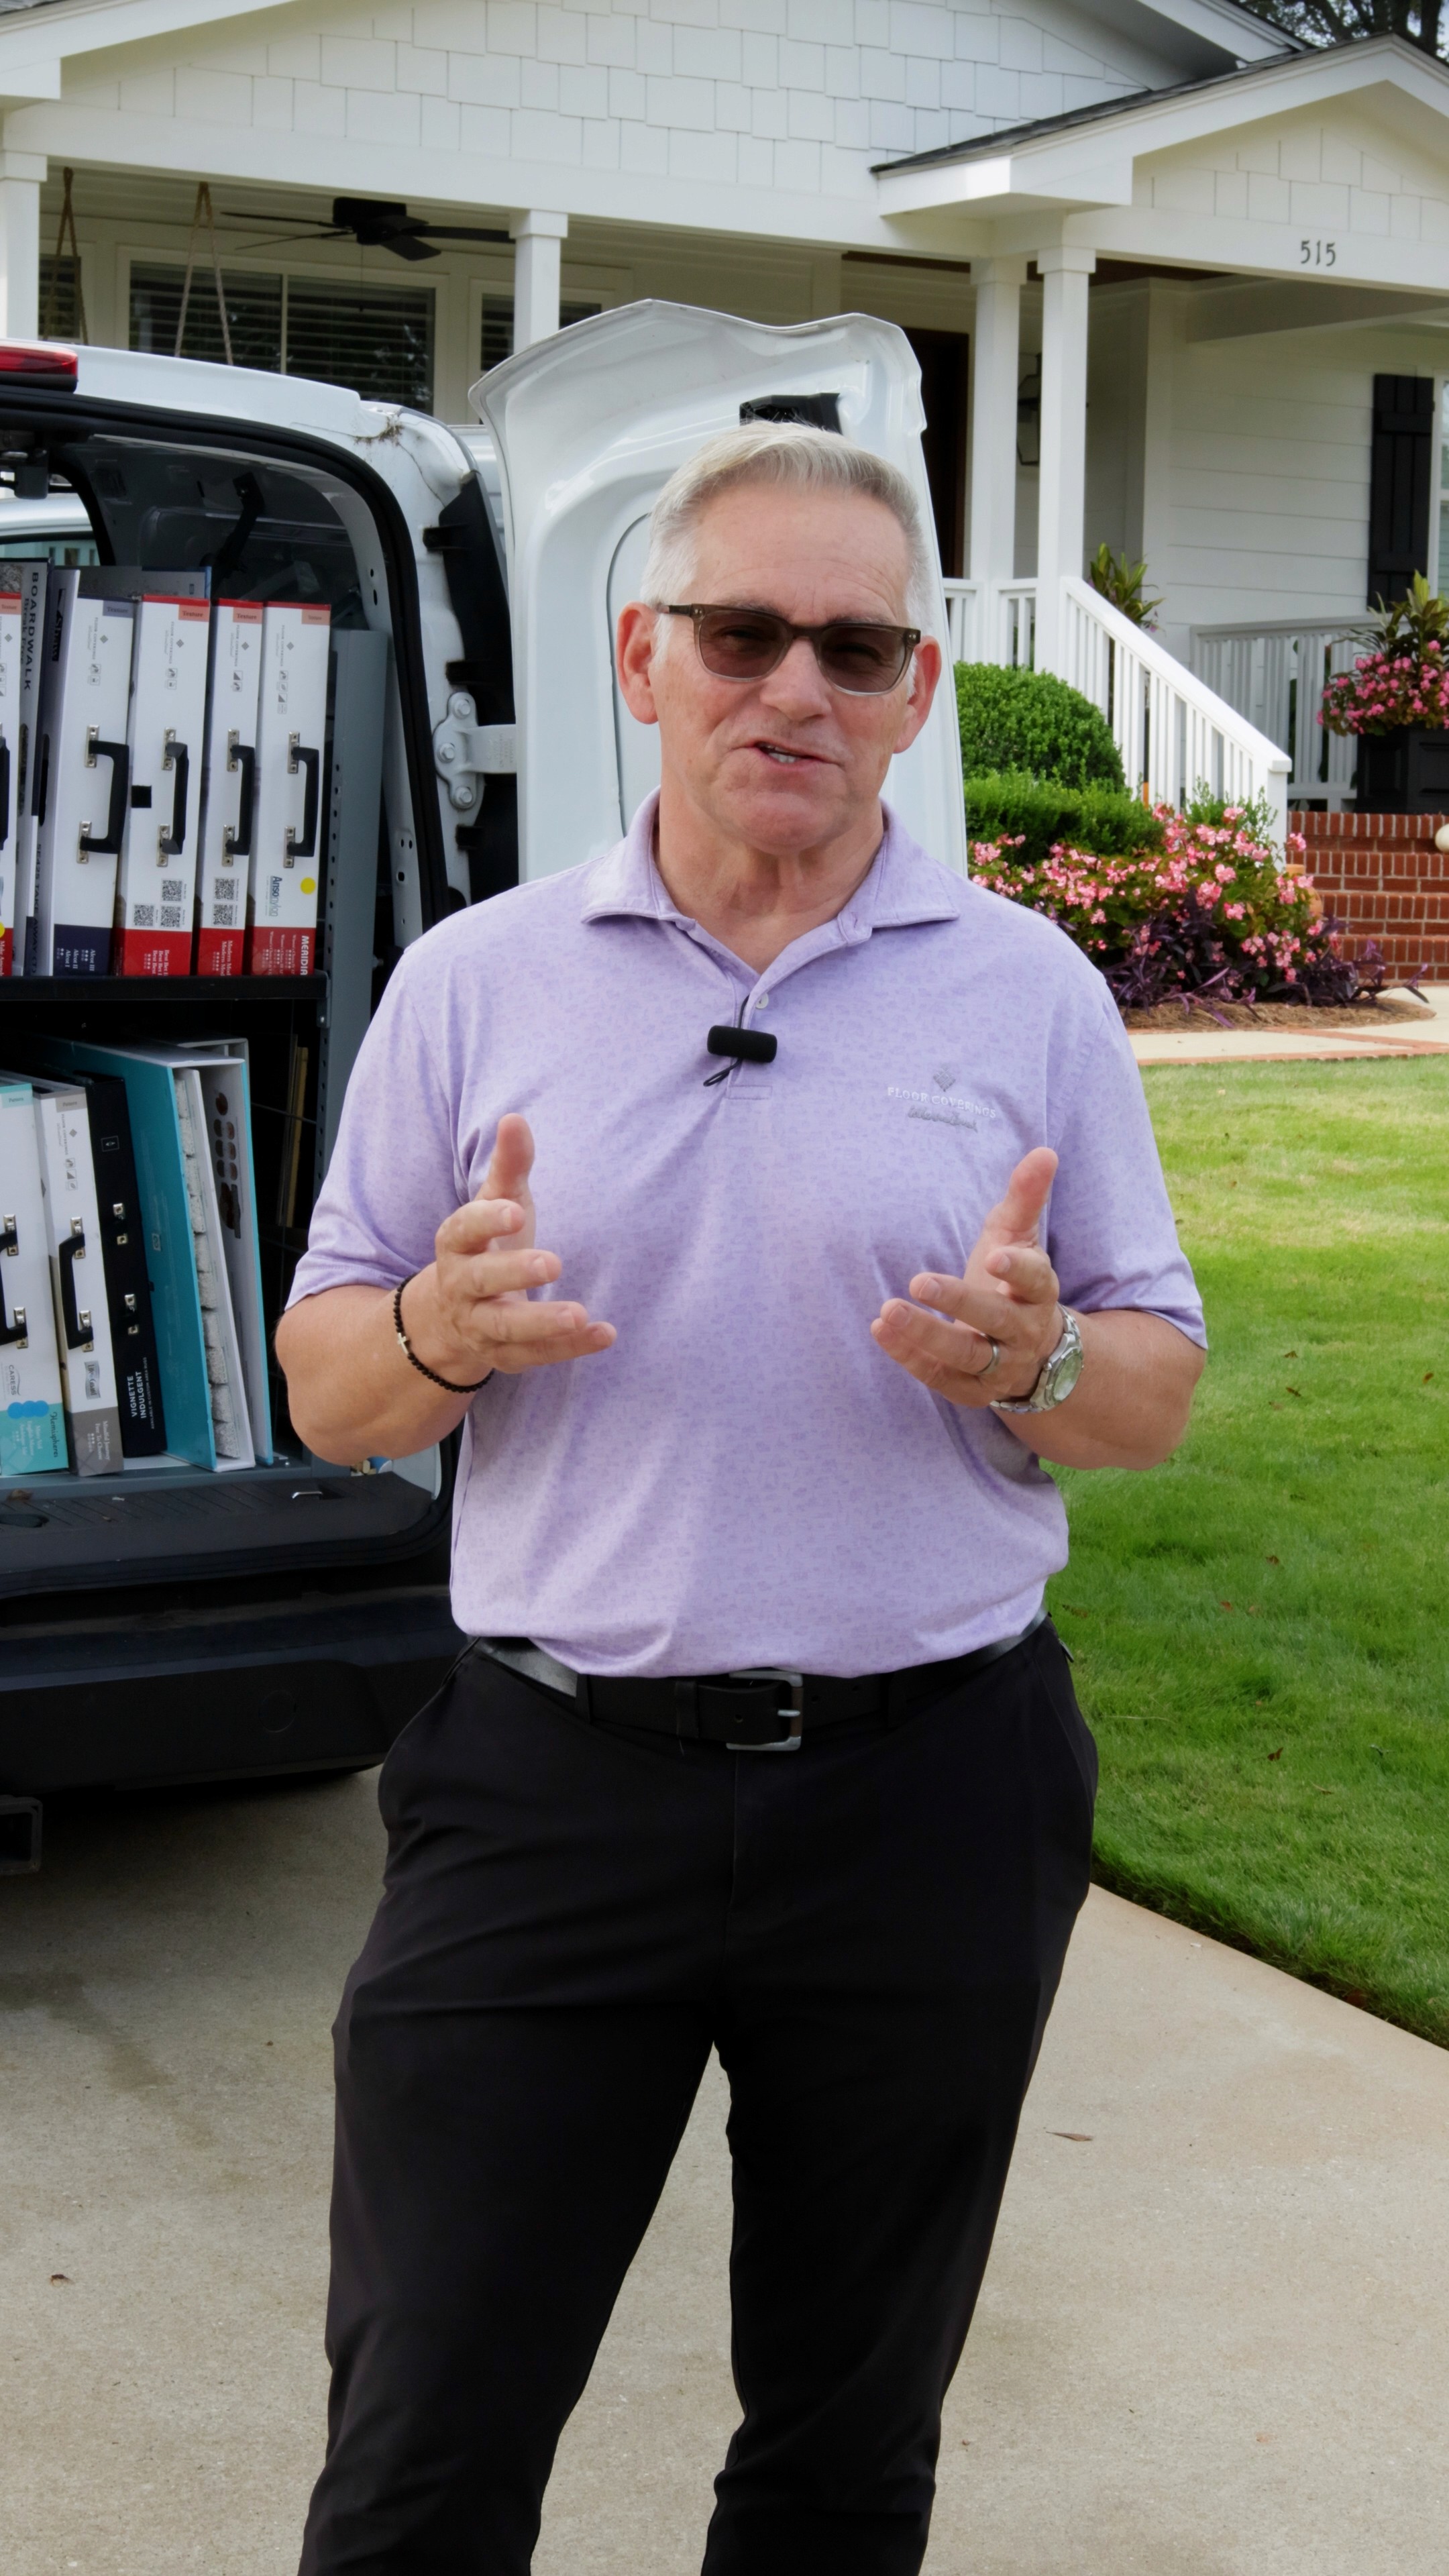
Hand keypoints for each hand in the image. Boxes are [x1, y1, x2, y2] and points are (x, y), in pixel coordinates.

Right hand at [402, 1114, 615, 1379]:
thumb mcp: (497, 1204)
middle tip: (553, 1263)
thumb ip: (509, 1166)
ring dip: (542, 1323)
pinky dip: (569, 1349)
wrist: (452, 1318)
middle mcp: (461, 1286)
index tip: (515, 1212)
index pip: (463, 1230)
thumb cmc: (488, 1247)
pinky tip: (604, 1333)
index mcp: (456, 1244)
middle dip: (513, 1272)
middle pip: (480, 1280)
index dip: (485, 1221)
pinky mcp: (504, 1357)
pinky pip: (535, 1356)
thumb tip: (515, 1118)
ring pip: (505, 1328)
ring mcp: (480, 1326)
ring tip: (580, 1313)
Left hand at [870, 1147, 1065, 1408]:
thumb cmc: (1014, 1284)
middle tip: (918, 1280)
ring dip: (926, 1336)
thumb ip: (1025, 1197)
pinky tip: (881, 1330)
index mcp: (1038, 1293)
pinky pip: (941, 1378)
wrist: (1032, 1353)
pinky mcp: (972, 1389)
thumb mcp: (1020, 1238)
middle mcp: (1023, 1332)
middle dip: (958, 1302)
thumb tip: (1044, 1151)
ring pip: (966, 1356)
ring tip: (887, 1311)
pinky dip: (910, 1358)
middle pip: (995, 1321)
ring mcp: (999, 1366)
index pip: (1036, 1281)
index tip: (993, 1255)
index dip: (1018, 1269)